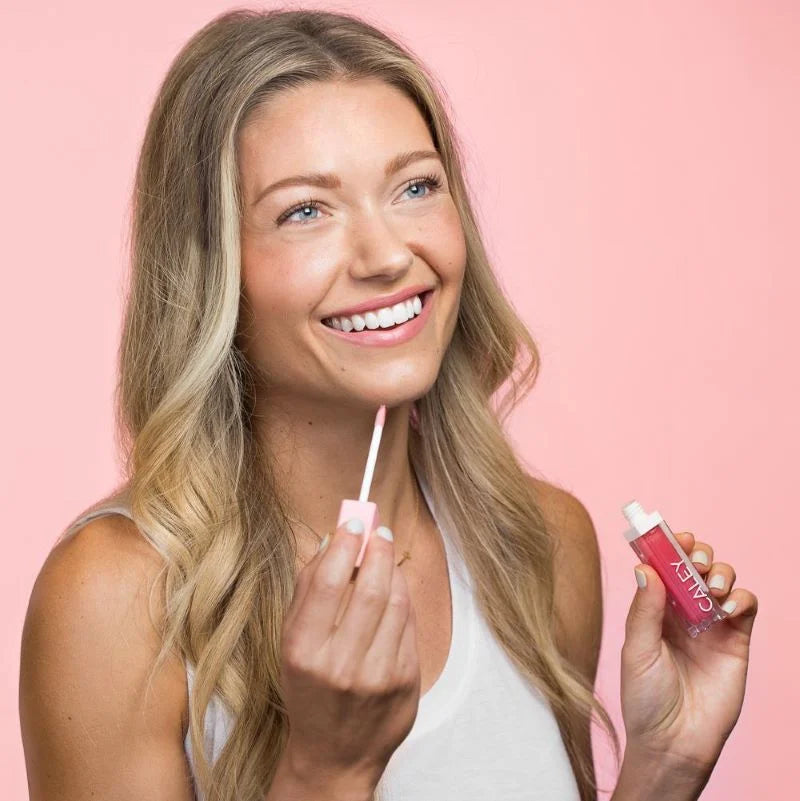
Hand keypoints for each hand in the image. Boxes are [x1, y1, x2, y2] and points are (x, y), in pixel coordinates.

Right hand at [279, 520, 420, 795]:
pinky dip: (402, 600)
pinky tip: (394, 591)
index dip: (344, 544)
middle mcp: (341, 665)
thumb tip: (331, 540)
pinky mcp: (406, 682)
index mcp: (304, 651)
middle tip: (378, 531)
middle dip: (376, 550)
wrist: (335, 755)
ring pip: (395, 603)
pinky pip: (409, 625)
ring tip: (385, 557)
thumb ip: (306, 591)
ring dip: (392, 570)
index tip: (352, 522)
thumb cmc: (310, 691)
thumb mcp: (291, 644)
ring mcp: (378, 676)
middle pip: (368, 588)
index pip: (326, 583)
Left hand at [620, 531, 757, 779]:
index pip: (663, 567)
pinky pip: (745, 607)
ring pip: (722, 580)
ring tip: (712, 585)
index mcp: (654, 609)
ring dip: (720, 571)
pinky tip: (728, 606)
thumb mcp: (637, 650)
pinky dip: (741, 597)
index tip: (672, 535)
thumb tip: (646, 568)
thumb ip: (644, 610)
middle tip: (695, 558)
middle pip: (695, 567)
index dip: (668, 548)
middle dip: (697, 553)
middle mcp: (682, 612)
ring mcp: (710, 625)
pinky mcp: (735, 641)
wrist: (674, 742)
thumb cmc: (645, 698)